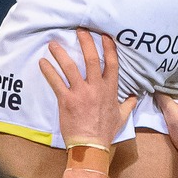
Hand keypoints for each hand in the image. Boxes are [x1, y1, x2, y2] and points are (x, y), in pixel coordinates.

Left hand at [37, 29, 135, 148]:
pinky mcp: (66, 100)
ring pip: (71, 67)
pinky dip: (48, 71)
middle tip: (79, 30)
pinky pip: (56, 82)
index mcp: (110, 90)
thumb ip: (127, 105)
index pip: (112, 63)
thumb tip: (134, 97)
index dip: (108, 47)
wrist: (91, 147)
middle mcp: (96, 88)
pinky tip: (42, 63)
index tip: (104, 35)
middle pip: (92, 59)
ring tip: (53, 43)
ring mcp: (81, 93)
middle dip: (85, 42)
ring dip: (61, 53)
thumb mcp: (121, 117)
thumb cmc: (105, 132)